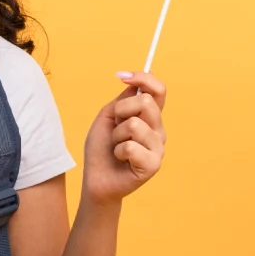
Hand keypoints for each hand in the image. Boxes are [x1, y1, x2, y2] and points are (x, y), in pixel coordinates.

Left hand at [82, 70, 167, 205]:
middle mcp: (158, 130)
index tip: (121, 76)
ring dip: (116, 135)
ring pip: (134, 124)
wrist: (96, 179)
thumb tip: (139, 78)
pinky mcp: (153, 165)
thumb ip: (124, 99)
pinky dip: (118, 151)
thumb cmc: (102, 149)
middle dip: (121, 111)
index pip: (158, 90)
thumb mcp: (108, 117)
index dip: (143, 78)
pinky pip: (131, 146)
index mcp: (150, 117)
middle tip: (115, 128)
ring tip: (117, 147)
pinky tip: (121, 160)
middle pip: (145, 102)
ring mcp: (158, 148)